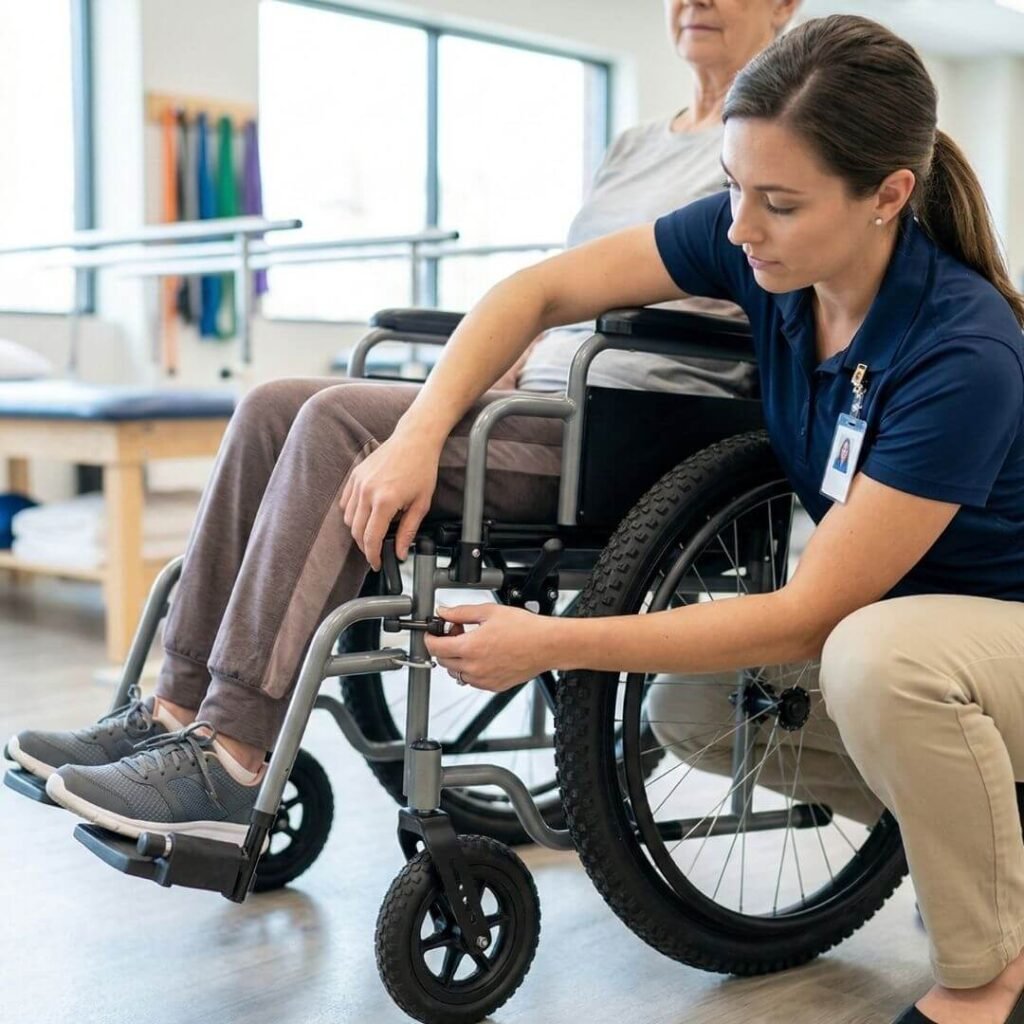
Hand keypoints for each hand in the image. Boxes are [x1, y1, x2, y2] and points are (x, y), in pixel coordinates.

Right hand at [340, 431, 441, 569]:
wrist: (414, 440)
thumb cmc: (421, 468)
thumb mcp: (421, 504)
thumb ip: (408, 531)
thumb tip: (400, 552)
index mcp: (385, 501)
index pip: (371, 538)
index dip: (372, 556)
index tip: (376, 563)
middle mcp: (367, 491)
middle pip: (356, 531)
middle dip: (365, 546)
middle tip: (376, 551)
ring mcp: (358, 482)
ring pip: (348, 518)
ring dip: (357, 530)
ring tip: (372, 532)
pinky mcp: (355, 475)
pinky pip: (345, 503)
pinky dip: (352, 514)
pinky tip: (365, 515)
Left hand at [424, 603, 558, 691]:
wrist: (547, 645)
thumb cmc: (525, 629)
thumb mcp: (489, 612)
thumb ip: (461, 612)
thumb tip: (444, 612)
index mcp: (471, 647)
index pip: (436, 648)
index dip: (430, 638)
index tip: (432, 633)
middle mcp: (475, 667)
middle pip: (444, 661)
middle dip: (445, 646)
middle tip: (458, 631)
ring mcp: (484, 679)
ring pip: (456, 673)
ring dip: (457, 659)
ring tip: (473, 644)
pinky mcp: (494, 686)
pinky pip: (472, 681)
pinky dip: (471, 670)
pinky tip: (484, 655)